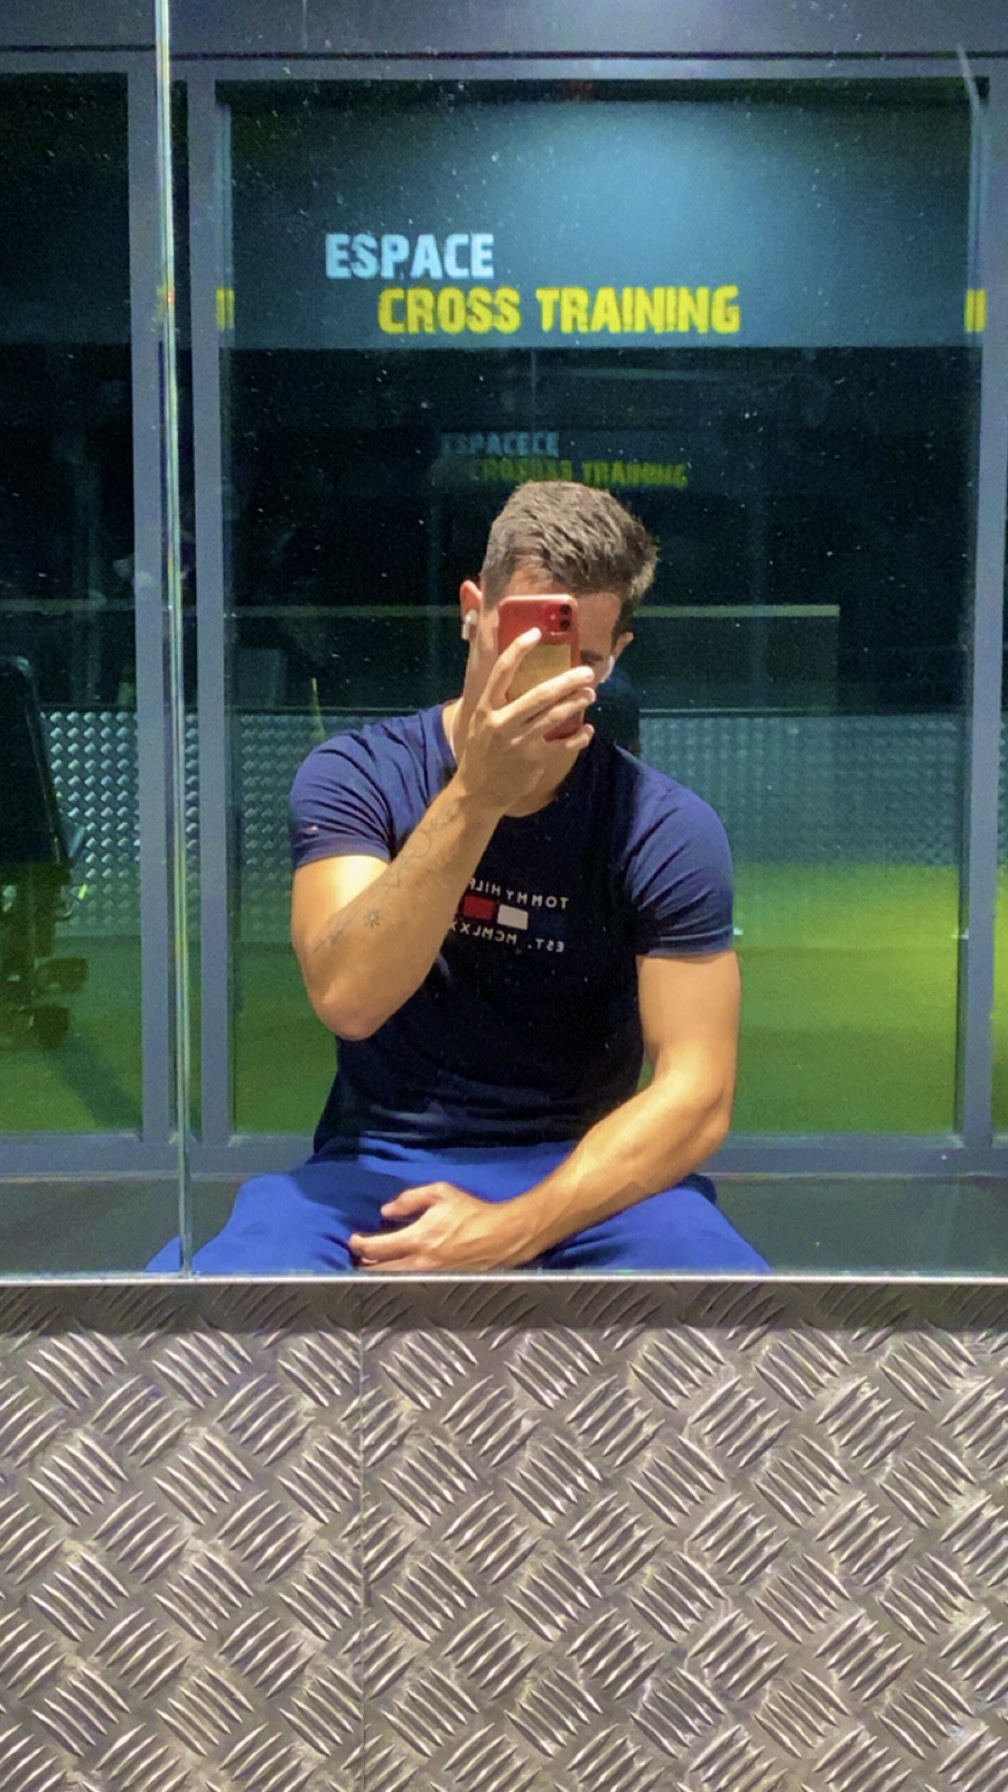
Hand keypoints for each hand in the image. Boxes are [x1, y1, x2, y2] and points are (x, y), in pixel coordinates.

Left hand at [349, 1182, 535, 1271]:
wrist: (501, 1235)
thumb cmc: (471, 1211)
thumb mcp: (441, 1193)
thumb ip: (410, 1199)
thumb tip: (387, 1210)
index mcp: (418, 1239)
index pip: (377, 1248)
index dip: (360, 1245)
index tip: (354, 1240)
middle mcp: (421, 1262)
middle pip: (381, 1271)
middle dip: (366, 1265)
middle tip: (359, 1258)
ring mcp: (431, 1277)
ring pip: (395, 1281)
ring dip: (381, 1274)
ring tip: (374, 1267)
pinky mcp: (441, 1284)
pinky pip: (413, 1284)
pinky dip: (401, 1279)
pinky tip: (398, 1273)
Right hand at [455, 630, 595, 815]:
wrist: (477, 793)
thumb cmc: (480, 753)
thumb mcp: (480, 723)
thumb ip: (497, 701)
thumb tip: (521, 674)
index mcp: (486, 708)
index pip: (502, 671)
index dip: (519, 649)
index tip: (537, 633)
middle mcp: (501, 722)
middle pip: (539, 694)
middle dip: (567, 681)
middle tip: (587, 672)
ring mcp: (518, 742)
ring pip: (554, 717)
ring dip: (576, 703)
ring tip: (590, 694)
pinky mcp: (533, 760)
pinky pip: (563, 744)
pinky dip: (579, 737)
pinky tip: (588, 730)